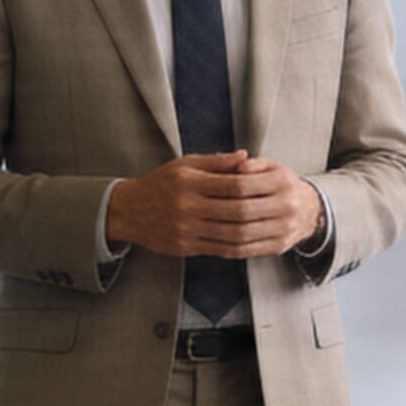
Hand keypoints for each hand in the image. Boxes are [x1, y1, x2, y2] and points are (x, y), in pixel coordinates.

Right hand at [106, 152, 322, 259]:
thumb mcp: (185, 165)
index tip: (269, 187)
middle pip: (234, 211)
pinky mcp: (185, 247)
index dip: (254, 186)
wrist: (129, 211)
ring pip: (230, 233)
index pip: (231, 184)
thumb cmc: (161, 184)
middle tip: (276, 210)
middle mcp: (187, 206)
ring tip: (268, 227)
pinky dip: (238, 246)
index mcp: (189, 182)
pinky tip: (250, 240)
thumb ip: (217, 162)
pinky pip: (219, 249)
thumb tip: (246, 156)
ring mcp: (186, 229)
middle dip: (258, 211)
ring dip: (253, 232)